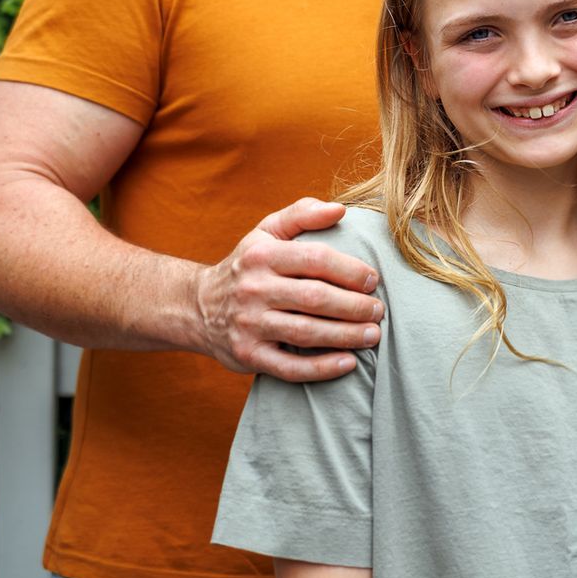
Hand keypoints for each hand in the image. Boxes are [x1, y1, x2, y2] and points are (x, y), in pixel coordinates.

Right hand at [192, 197, 385, 381]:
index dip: (350, 270)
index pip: (315, 259)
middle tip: (378, 311)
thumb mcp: (266, 231)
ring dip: (345, 336)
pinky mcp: (248, 355)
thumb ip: (302, 214)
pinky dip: (321, 368)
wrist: (198, 306)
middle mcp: (253, 289)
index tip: (373, 280)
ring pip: (306, 333)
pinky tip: (348, 363)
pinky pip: (289, 367)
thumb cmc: (247, 266)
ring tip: (372, 335)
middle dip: (354, 306)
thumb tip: (340, 209)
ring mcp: (249, 324)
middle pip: (315, 298)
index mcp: (262, 255)